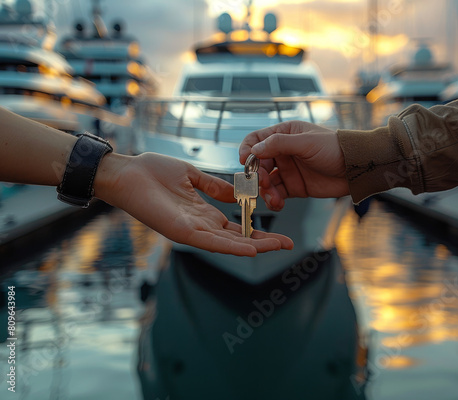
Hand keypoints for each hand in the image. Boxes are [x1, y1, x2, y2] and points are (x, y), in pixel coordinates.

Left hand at [94, 152, 292, 256]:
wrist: (127, 172)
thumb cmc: (153, 171)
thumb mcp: (192, 176)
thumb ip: (214, 187)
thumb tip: (235, 193)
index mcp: (203, 212)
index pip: (235, 227)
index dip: (257, 231)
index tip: (279, 233)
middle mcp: (200, 225)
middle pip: (236, 239)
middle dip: (263, 243)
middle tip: (288, 245)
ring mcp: (191, 230)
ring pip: (228, 243)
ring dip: (254, 246)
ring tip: (278, 247)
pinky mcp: (181, 231)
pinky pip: (210, 242)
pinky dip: (231, 247)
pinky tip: (250, 249)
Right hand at [239, 120, 348, 210]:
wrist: (355, 169)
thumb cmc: (334, 148)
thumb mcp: (306, 142)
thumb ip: (278, 144)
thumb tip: (254, 150)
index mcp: (284, 134)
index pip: (257, 140)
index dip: (247, 150)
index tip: (244, 162)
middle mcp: (283, 152)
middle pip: (258, 164)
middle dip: (257, 176)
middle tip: (262, 184)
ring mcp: (288, 170)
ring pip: (266, 182)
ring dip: (265, 191)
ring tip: (272, 198)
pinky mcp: (294, 187)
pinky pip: (277, 194)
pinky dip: (274, 200)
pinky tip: (278, 204)